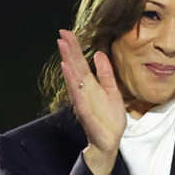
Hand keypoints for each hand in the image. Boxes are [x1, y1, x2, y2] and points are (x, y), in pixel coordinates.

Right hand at [56, 29, 125, 174]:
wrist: (110, 141)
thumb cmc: (109, 119)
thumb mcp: (112, 91)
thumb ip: (105, 73)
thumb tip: (99, 53)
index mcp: (90, 85)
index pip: (80, 63)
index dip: (74, 48)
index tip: (67, 32)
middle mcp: (83, 91)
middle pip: (75, 67)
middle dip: (68, 50)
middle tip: (61, 33)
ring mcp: (83, 101)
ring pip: (73, 79)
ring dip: (68, 63)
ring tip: (62, 47)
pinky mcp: (85, 113)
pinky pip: (78, 96)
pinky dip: (72, 83)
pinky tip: (68, 71)